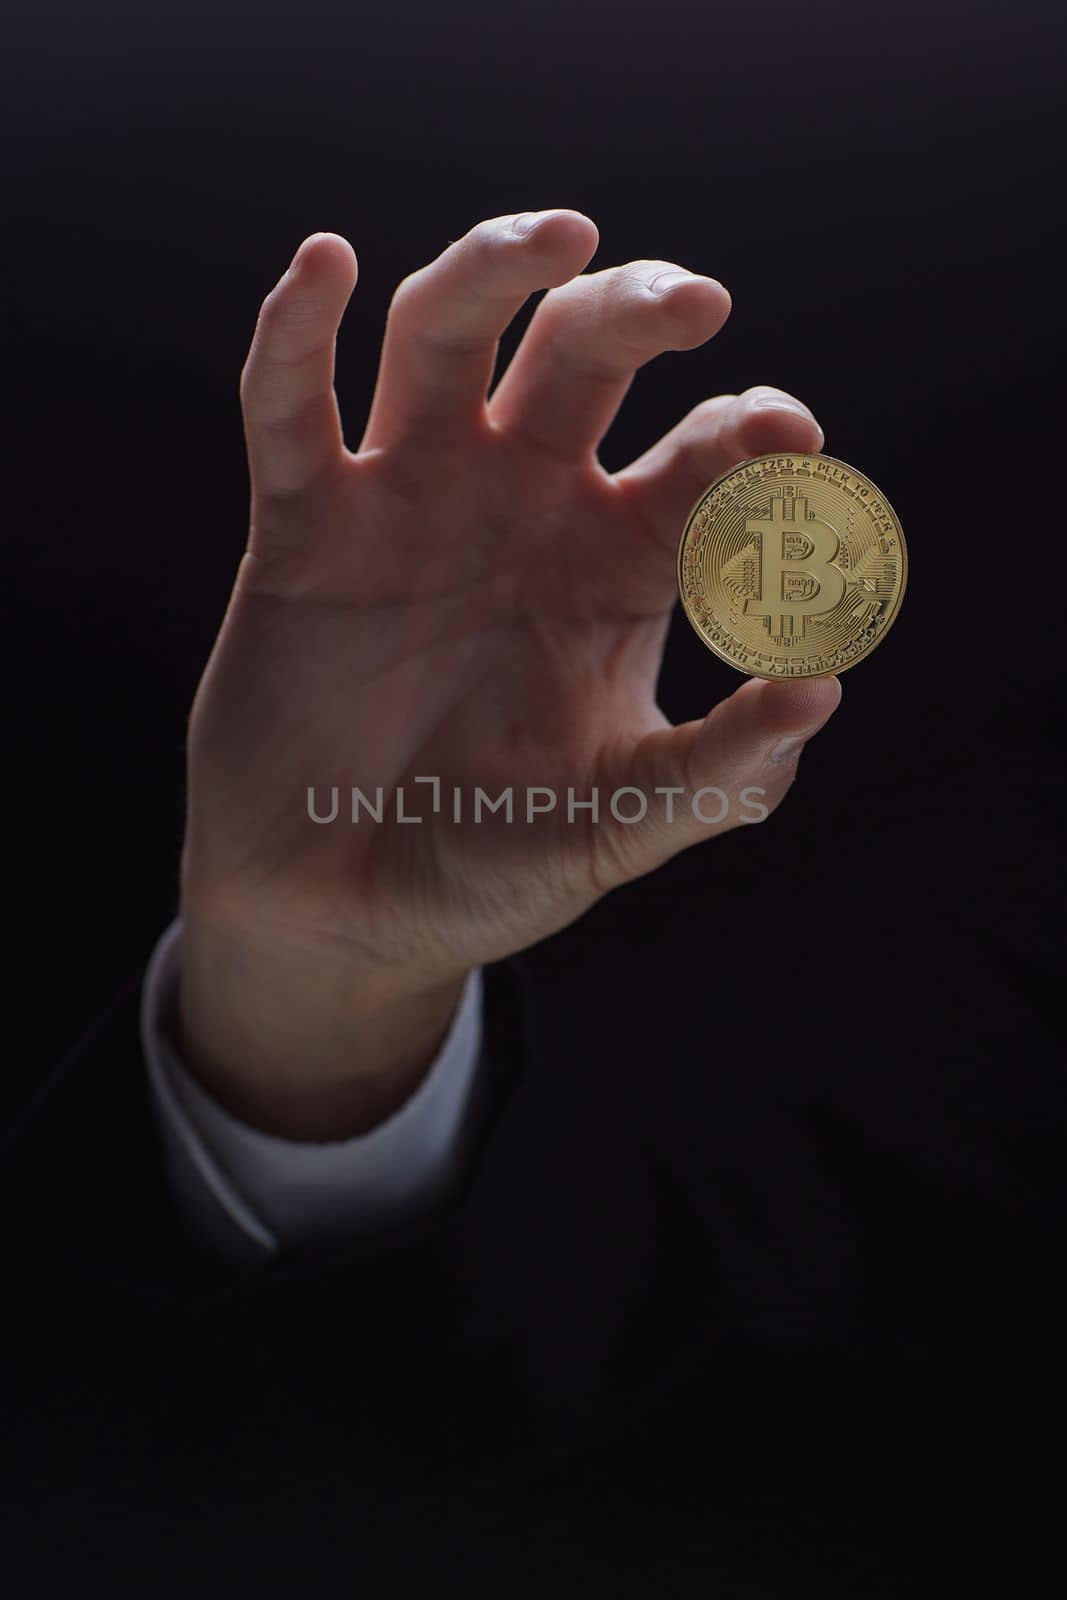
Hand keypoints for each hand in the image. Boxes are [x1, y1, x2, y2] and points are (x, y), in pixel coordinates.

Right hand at [178, 209, 840, 1136]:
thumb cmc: (487, 858)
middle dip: (636, 310)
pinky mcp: (306, 525)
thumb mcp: (620, 824)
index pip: (699, 460)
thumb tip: (825, 686)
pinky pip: (291, 407)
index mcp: (616, 564)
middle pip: (580, 355)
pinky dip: (295, 335)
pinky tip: (324, 268)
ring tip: (560, 236)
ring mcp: (412, 502)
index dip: (749, 434)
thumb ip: (720, 768)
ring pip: (446, 336)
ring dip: (494, 269)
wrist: (344, 911)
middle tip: (698, 305)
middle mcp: (522, 507)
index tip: (790, 439)